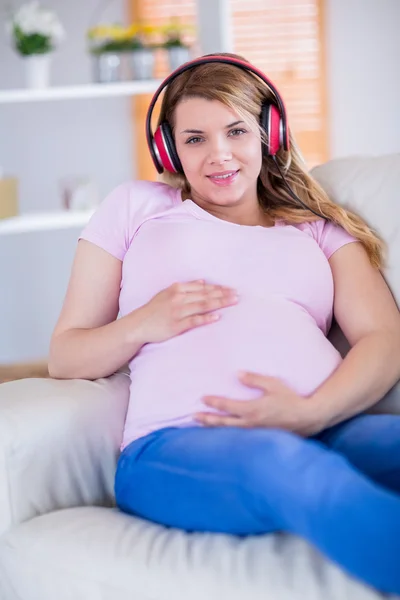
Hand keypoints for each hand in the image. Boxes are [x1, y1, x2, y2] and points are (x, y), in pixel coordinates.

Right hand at [138, 280, 237, 343]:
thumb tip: (203, 281)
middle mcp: (178, 298)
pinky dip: (206, 318)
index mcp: (177, 289)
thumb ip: (185, 287)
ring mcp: (178, 312)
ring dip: (219, 303)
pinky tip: (217, 317)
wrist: (139, 325)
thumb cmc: (154, 310)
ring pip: (202, 305)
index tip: (231, 289)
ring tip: (233, 302)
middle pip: (205, 295)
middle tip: (237, 295)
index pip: (202, 288)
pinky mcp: (177, 325)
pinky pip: (194, 320)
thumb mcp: (167, 293)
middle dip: (223, 294)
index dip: (217, 288)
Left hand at [195, 371, 320, 436]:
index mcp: (252, 409)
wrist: (308, 418)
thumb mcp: (274, 384)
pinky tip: (222, 433)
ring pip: (229, 432)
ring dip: (214, 428)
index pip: (227, 406)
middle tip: (193, 416)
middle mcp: (251, 423)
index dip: (214, 402)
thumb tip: (238, 374)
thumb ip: (255, 379)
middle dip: (207, 419)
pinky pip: (239, 437)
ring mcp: (255, 433)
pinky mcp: (260, 437)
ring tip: (202, 426)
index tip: (202, 399)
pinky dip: (227, 435)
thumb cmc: (291, 399)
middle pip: (223, 423)